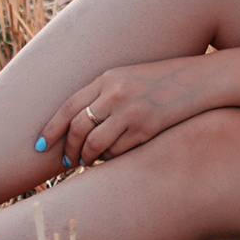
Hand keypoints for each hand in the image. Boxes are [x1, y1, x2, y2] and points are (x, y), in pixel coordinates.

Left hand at [39, 58, 212, 166]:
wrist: (199, 80)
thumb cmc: (160, 80)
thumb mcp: (127, 77)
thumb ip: (102, 94)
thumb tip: (77, 124)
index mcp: (106, 78)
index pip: (68, 106)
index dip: (51, 128)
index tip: (40, 145)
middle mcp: (115, 94)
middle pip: (78, 128)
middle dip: (68, 149)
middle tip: (66, 161)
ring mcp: (131, 111)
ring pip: (95, 144)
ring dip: (87, 158)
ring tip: (86, 162)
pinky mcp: (146, 128)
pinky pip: (118, 151)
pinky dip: (109, 158)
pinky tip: (110, 158)